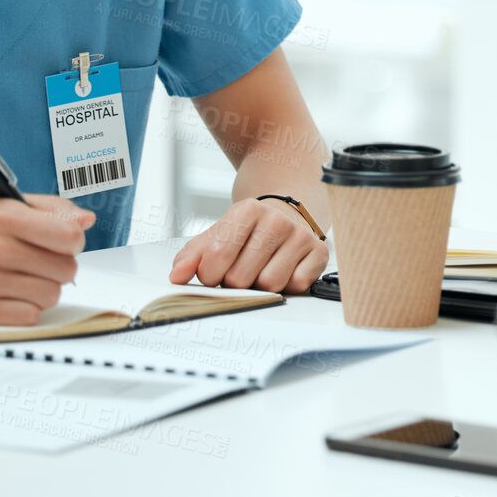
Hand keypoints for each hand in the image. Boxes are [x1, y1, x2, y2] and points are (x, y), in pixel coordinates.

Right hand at [0, 195, 93, 325]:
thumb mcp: (6, 207)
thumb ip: (52, 209)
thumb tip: (86, 220)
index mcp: (2, 216)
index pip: (69, 236)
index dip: (74, 243)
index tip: (64, 244)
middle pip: (65, 269)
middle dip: (60, 268)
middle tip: (40, 264)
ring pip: (50, 295)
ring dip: (43, 290)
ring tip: (23, 280)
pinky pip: (28, 316)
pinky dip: (25, 309)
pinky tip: (9, 297)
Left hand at [170, 197, 326, 293]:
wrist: (284, 216)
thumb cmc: (246, 232)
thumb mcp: (215, 237)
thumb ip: (191, 257)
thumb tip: (177, 276)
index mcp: (247, 210)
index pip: (217, 257)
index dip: (209, 275)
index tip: (213, 273)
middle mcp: (276, 220)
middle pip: (242, 277)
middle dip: (236, 282)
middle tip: (240, 271)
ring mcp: (301, 235)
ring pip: (271, 284)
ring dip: (262, 285)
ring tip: (262, 269)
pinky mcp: (319, 252)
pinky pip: (297, 285)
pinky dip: (288, 285)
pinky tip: (284, 269)